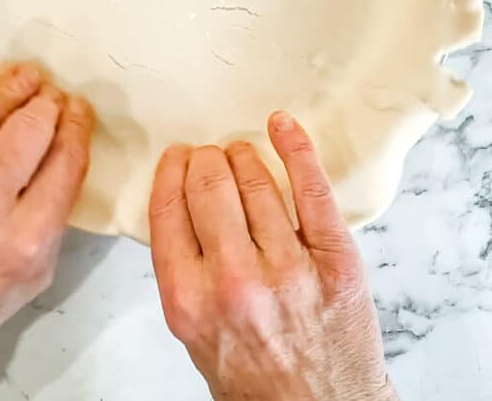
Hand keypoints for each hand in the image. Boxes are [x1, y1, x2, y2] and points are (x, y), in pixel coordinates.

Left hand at [0, 40, 93, 400]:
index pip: (65, 161)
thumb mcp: (32, 278)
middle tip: (54, 97)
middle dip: (49, 105)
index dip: (77, 126)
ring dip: (13, 85)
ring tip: (28, 76)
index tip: (79, 113)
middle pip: (29, 130)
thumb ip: (54, 217)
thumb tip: (65, 153)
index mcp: (22, 243)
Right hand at [149, 112, 396, 400]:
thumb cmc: (255, 378)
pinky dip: (296, 149)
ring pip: (256, 181)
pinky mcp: (335, 259)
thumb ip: (183, 271)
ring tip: (241, 154)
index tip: (177, 159)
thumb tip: (181, 201)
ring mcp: (289, 268)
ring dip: (244, 156)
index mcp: (189, 300)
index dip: (171, 172)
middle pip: (209, 186)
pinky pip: (312, 189)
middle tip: (210, 157)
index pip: (168, 208)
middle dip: (206, 160)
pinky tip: (283, 126)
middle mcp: (234, 281)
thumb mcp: (195, 334)